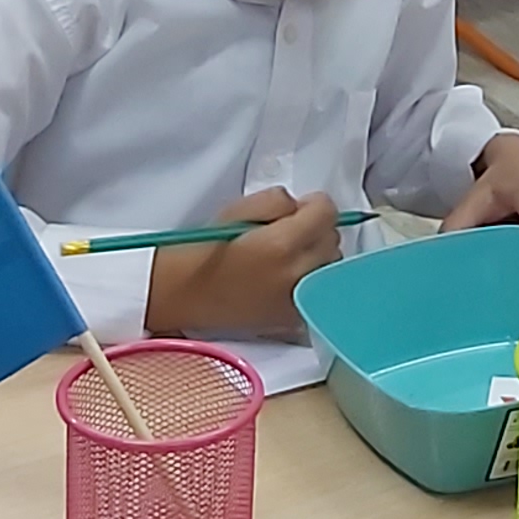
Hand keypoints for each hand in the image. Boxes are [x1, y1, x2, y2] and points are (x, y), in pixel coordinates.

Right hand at [143, 188, 338, 339]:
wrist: (185, 295)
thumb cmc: (206, 249)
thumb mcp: (237, 209)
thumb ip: (277, 200)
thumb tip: (302, 207)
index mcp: (282, 243)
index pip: (327, 212)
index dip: (314, 204)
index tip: (299, 209)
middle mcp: (296, 273)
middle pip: (333, 239)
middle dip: (316, 229)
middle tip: (289, 231)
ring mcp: (298, 300)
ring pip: (331, 266)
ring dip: (317, 255)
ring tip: (288, 256)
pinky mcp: (294, 318)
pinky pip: (320, 290)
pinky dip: (312, 280)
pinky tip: (288, 277)